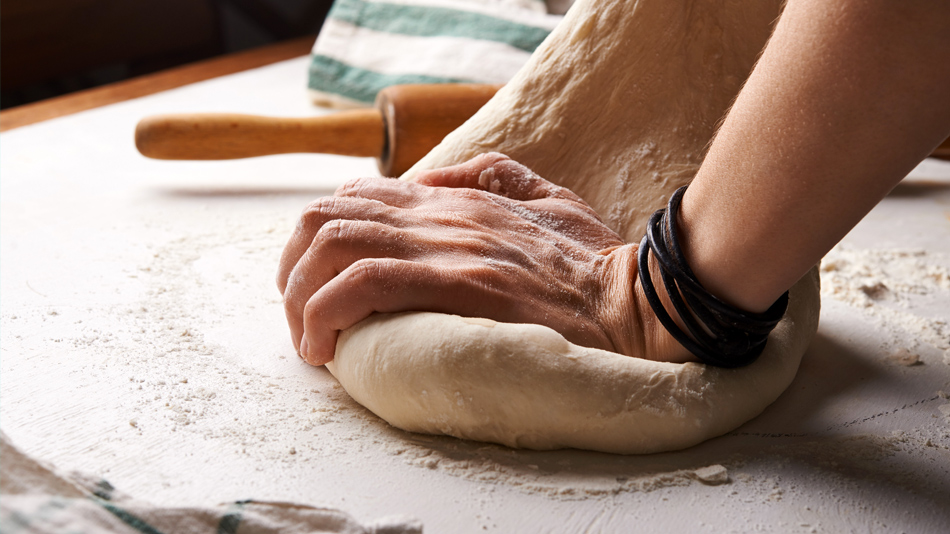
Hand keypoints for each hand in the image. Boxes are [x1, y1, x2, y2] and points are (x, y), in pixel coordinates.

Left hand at [277, 153, 690, 365]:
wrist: (637, 301)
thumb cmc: (594, 264)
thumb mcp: (548, 197)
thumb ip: (493, 175)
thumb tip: (434, 177)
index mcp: (455, 199)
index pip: (355, 196)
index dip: (319, 239)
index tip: (319, 287)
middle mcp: (441, 214)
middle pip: (326, 216)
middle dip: (292, 269)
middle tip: (301, 318)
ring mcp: (448, 246)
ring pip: (333, 245)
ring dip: (300, 296)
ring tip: (309, 341)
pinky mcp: (458, 284)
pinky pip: (363, 284)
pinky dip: (326, 313)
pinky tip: (326, 348)